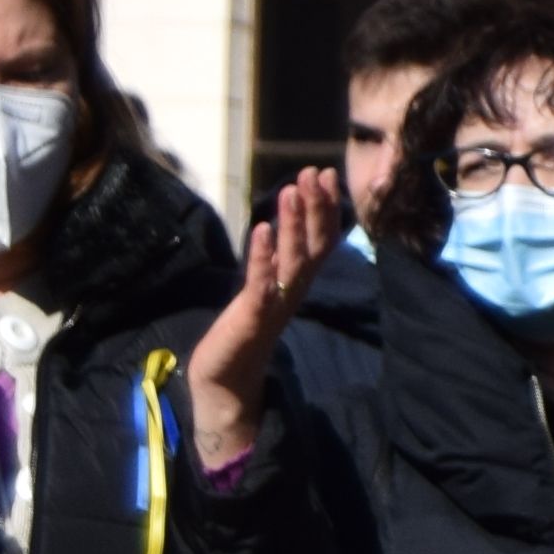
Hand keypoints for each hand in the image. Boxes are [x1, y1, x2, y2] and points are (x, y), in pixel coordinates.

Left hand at [182, 172, 339, 479]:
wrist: (226, 381)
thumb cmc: (242, 333)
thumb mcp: (265, 292)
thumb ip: (276, 264)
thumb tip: (280, 231)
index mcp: (298, 283)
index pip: (321, 240)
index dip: (327, 207)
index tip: (327, 174)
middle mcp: (294, 291)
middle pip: (314, 245)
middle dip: (315, 207)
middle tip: (314, 172)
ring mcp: (275, 303)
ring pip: (293, 260)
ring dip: (293, 224)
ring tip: (291, 190)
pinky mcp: (252, 316)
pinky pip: (262, 283)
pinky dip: (264, 256)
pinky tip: (263, 229)